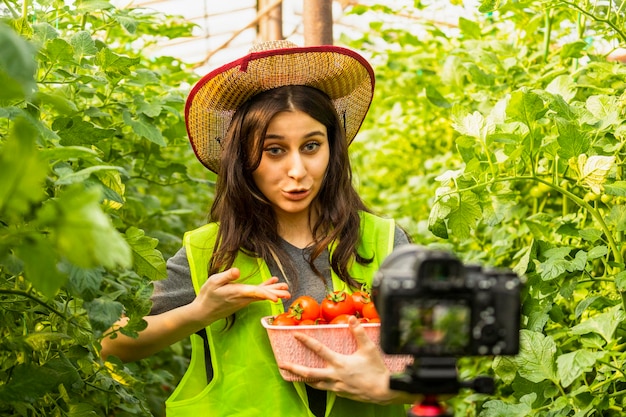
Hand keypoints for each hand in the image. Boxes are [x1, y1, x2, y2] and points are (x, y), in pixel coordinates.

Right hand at [190, 268, 290, 326]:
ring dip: (274, 291)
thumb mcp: (213, 282)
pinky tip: (272, 282)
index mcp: (237, 292)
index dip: (267, 294)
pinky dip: (265, 288)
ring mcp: (244, 299)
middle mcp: (243, 298)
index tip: (277, 298)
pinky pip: (257, 294)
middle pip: (262, 295)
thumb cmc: (208, 295)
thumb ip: (226, 276)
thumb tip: (237, 271)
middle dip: (276, 293)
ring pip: (261, 295)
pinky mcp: (243, 299)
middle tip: (288, 293)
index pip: (255, 293)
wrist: (204, 311)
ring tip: (286, 288)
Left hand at [278, 315, 421, 404]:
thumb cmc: (376, 370)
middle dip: (294, 368)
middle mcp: (334, 376)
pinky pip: (323, 388)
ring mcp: (336, 386)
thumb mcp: (368, 349)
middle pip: (308, 373)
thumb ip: (359, 332)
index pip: (319, 349)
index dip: (306, 341)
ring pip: (314, 383)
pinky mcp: (339, 393)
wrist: (383, 391)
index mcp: (340, 363)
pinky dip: (315, 384)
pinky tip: (314, 381)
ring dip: (302, 378)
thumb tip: (351, 318)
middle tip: (282, 365)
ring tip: (293, 374)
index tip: (295, 334)